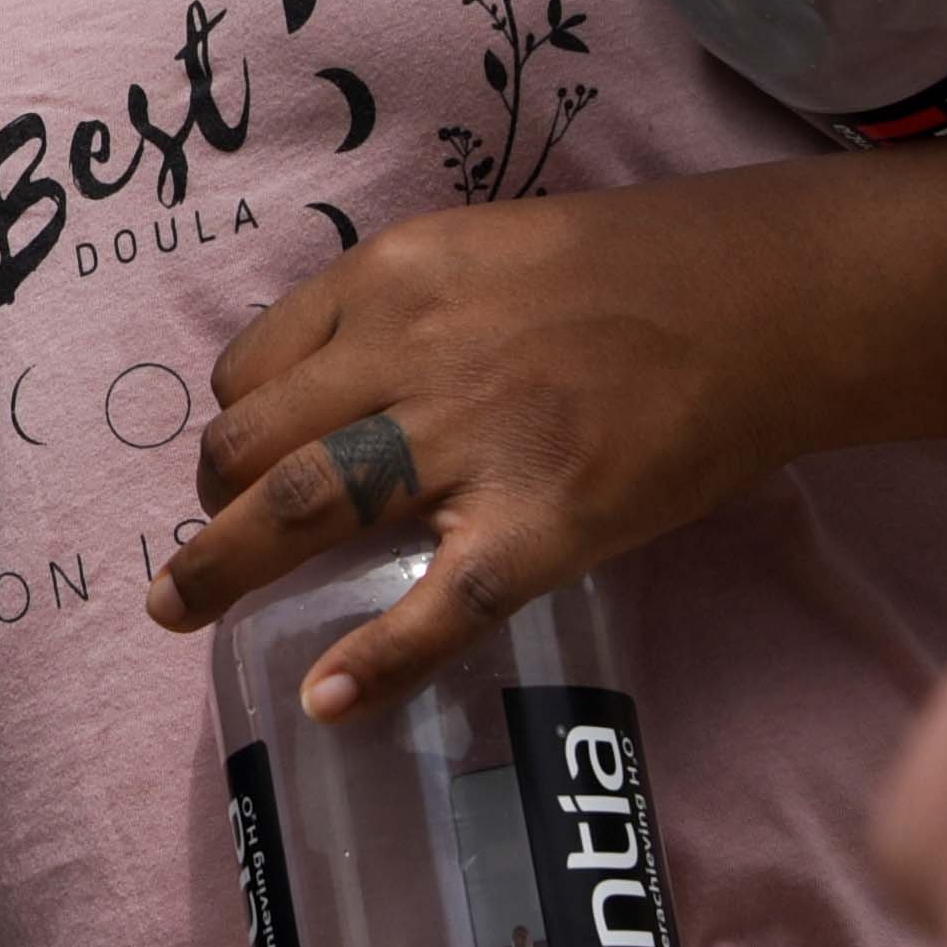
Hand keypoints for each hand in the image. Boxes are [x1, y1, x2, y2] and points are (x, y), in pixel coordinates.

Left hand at [145, 175, 831, 708]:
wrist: (766, 300)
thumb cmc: (638, 268)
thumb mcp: (487, 246)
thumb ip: (404, 307)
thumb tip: (334, 379)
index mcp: (392, 281)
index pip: (255, 365)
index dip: (234, 421)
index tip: (239, 459)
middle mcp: (409, 356)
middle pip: (254, 444)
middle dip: (209, 503)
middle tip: (205, 545)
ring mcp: (471, 444)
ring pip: (301, 510)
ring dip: (219, 570)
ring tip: (180, 611)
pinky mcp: (541, 524)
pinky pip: (434, 605)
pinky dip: (369, 662)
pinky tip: (322, 700)